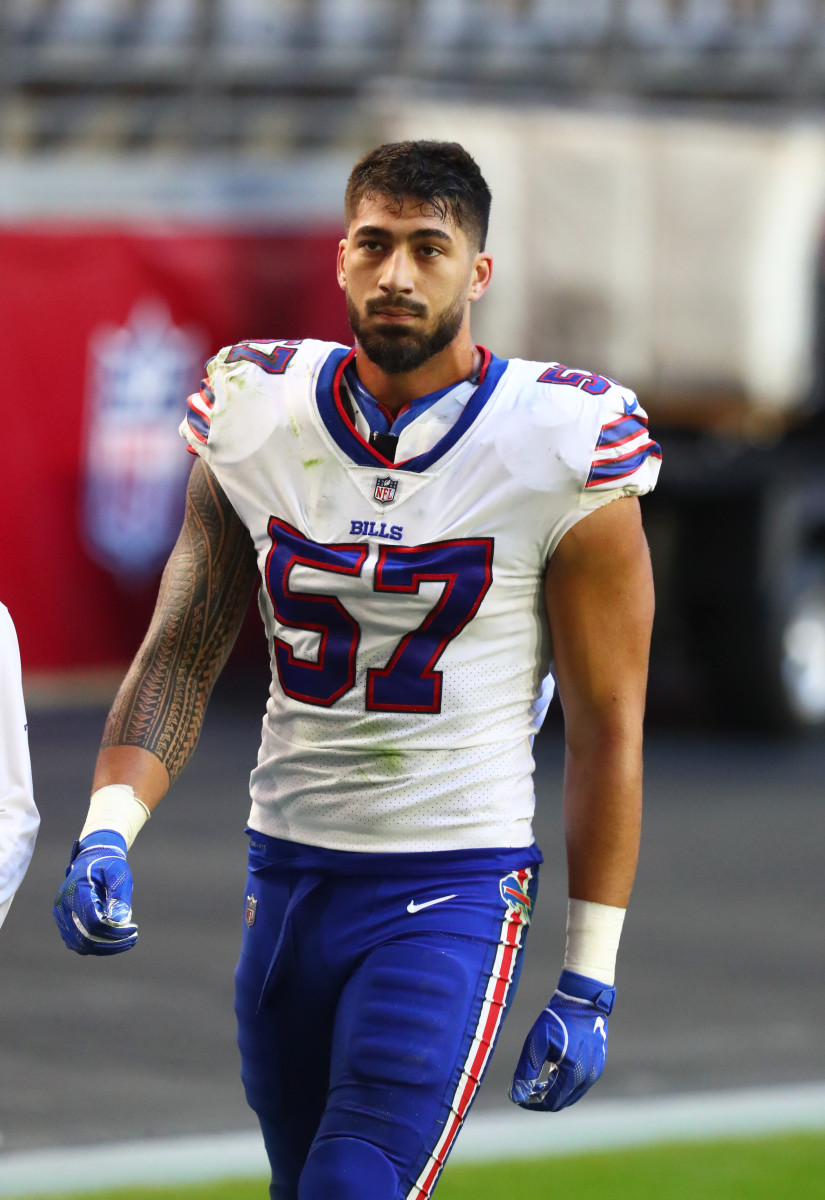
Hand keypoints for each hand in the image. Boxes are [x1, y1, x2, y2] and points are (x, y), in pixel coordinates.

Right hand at [53, 831, 137, 955]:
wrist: (92, 860)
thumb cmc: (108, 866)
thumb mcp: (118, 873)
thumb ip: (119, 895)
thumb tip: (120, 921)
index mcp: (77, 891)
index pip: (93, 923)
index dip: (114, 932)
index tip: (133, 929)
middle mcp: (64, 905)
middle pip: (86, 937)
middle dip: (112, 942)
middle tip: (133, 937)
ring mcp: (61, 916)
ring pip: (81, 945)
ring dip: (105, 947)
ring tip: (127, 940)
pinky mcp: (64, 923)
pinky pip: (78, 943)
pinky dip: (96, 946)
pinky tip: (114, 940)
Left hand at [509, 970, 615, 1111]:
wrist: (583, 999)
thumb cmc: (557, 1018)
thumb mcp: (536, 1042)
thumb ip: (526, 1071)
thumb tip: (516, 1096)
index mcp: (573, 1073)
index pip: (552, 1103)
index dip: (533, 1104)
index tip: (519, 1096)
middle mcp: (588, 1076)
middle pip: (562, 1101)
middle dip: (543, 1098)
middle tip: (526, 1088)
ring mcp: (595, 1070)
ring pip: (571, 1093)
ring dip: (554, 1091)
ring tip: (538, 1079)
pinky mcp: (598, 1063)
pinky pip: (580, 1082)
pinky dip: (565, 1082)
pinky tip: (553, 1068)